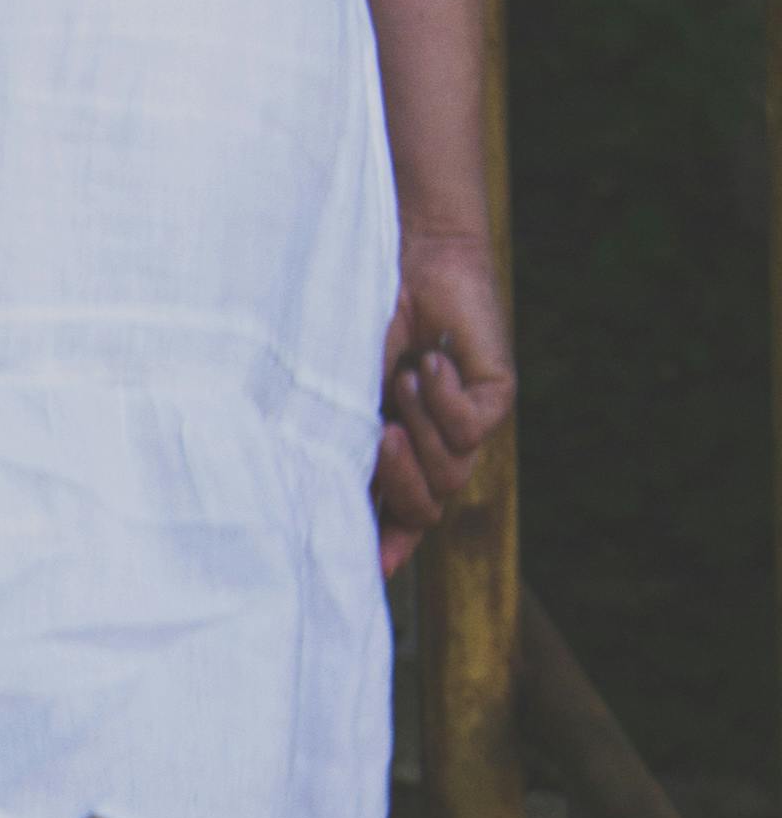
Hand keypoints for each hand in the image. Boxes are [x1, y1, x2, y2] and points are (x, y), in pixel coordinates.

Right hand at [375, 225, 514, 578]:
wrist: (404, 250)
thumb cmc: (358, 314)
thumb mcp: (340, 387)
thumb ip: (341, 441)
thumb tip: (322, 500)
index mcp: (394, 449)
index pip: (397, 517)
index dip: (385, 547)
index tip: (367, 566)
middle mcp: (433, 445)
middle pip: (425, 508)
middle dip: (399, 481)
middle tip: (381, 436)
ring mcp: (467, 423)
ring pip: (451, 474)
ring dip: (420, 429)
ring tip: (400, 378)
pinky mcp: (496, 397)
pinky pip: (472, 430)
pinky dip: (443, 401)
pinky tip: (430, 363)